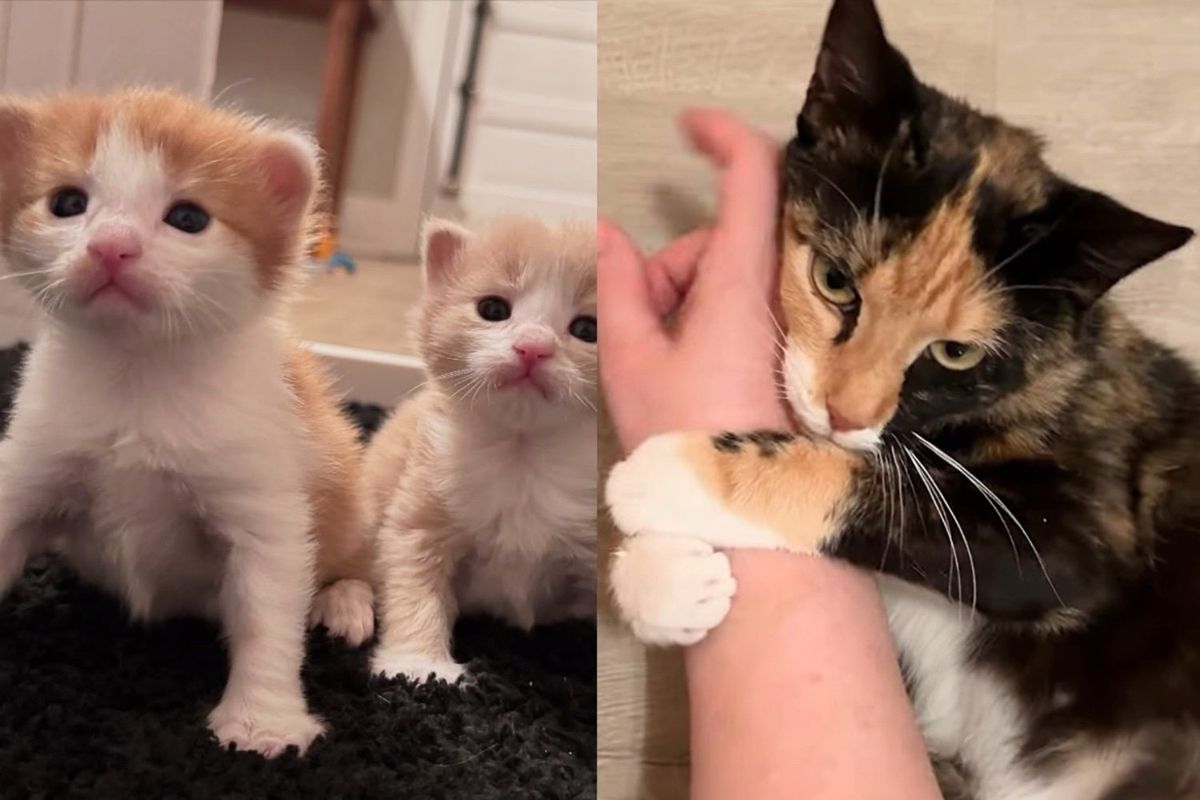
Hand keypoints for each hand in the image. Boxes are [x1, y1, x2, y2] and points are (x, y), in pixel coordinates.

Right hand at [599, 108, 789, 452]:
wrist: (745, 508)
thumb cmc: (693, 440)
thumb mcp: (634, 357)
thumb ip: (617, 285)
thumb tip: (605, 235)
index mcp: (742, 282)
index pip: (753, 173)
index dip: (723, 134)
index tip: (689, 125)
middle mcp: (776, 291)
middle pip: (725, 234)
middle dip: (673, 262)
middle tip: (645, 320)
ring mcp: (786, 320)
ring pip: (730, 274)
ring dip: (685, 297)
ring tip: (664, 357)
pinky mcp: (787, 347)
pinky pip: (745, 306)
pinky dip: (708, 319)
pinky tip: (691, 366)